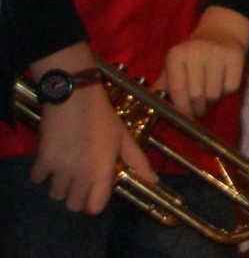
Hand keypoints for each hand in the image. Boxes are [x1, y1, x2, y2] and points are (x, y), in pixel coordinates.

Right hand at [29, 46, 154, 214]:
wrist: (75, 97)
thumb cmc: (103, 118)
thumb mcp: (124, 138)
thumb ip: (138, 162)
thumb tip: (154, 181)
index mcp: (102, 172)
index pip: (94, 207)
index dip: (95, 201)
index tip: (95, 190)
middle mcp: (80, 175)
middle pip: (73, 205)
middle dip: (77, 196)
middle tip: (81, 178)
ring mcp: (60, 169)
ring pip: (55, 194)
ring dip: (60, 185)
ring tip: (68, 167)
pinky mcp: (42, 161)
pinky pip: (37, 179)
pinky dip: (42, 173)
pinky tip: (52, 159)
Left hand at [162, 7, 248, 118]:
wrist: (221, 31)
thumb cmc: (192, 54)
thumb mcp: (174, 64)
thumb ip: (162, 86)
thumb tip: (150, 108)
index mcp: (176, 55)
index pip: (178, 89)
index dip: (181, 108)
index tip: (184, 118)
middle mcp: (196, 51)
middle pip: (197, 95)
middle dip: (197, 108)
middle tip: (198, 109)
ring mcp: (217, 53)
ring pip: (214, 94)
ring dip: (212, 101)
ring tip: (209, 93)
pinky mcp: (236, 56)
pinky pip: (231, 87)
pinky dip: (227, 91)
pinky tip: (222, 82)